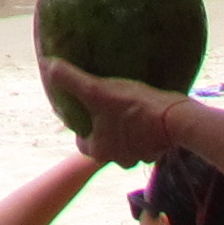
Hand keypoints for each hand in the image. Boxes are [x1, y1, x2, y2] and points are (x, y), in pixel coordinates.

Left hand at [48, 64, 181, 162]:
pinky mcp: (157, 149)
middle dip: (102, 126)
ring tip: (122, 105)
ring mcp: (140, 156)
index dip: (79, 125)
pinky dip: (140, 127)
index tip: (81, 109)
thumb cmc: (133, 107)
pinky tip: (141, 109)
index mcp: (99, 151)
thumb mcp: (96, 90)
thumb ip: (69, 79)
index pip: (81, 141)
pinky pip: (143, 138)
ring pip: (124, 141)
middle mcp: (118, 159)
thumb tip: (46, 64)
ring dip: (122, 127)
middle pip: (103, 141)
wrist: (177, 119)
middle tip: (103, 104)